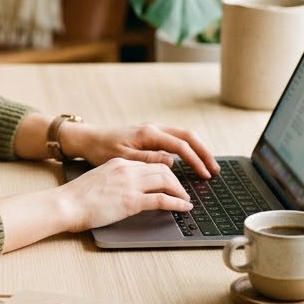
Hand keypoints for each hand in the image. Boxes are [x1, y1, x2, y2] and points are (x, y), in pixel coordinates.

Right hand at [58, 157, 193, 231]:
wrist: (66, 204)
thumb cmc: (77, 196)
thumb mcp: (100, 180)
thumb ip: (115, 179)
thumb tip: (125, 189)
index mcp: (119, 163)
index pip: (149, 162)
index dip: (164, 172)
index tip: (171, 180)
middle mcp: (127, 169)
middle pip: (162, 168)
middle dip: (177, 180)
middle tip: (184, 190)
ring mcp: (130, 184)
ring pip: (166, 180)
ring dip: (180, 190)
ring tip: (186, 199)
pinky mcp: (132, 201)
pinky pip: (162, 199)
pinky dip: (177, 203)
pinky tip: (184, 207)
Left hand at [62, 121, 218, 179]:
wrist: (88, 139)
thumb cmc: (102, 149)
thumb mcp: (124, 158)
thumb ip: (149, 160)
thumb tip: (172, 162)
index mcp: (149, 133)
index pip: (181, 146)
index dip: (196, 161)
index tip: (205, 174)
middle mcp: (153, 128)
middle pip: (188, 136)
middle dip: (203, 152)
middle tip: (215, 170)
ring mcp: (152, 130)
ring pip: (183, 136)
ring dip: (197, 150)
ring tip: (208, 165)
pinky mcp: (149, 135)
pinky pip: (174, 139)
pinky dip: (187, 148)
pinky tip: (191, 160)